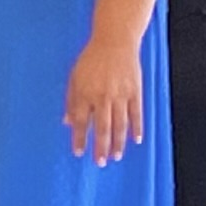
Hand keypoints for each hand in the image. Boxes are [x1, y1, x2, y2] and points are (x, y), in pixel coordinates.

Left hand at [67, 38, 143, 163]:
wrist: (114, 43)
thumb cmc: (90, 60)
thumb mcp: (74, 78)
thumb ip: (71, 102)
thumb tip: (67, 123)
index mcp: (85, 94)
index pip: (81, 122)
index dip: (80, 139)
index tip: (78, 153)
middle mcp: (102, 97)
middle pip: (102, 128)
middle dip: (100, 147)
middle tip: (100, 162)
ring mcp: (121, 95)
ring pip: (120, 124)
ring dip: (118, 142)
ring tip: (116, 156)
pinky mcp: (135, 91)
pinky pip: (137, 114)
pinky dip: (137, 128)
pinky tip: (136, 140)